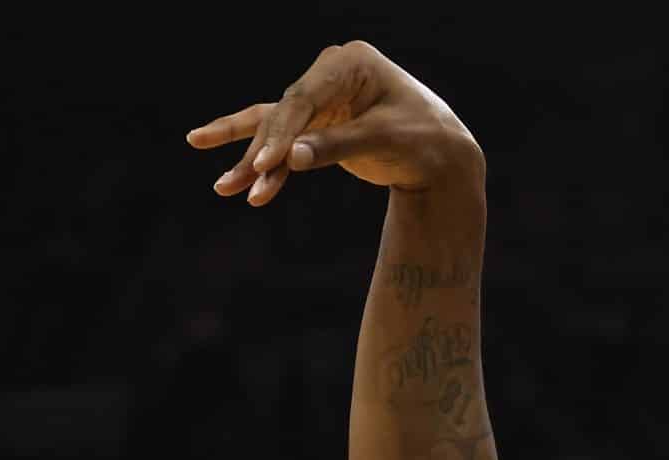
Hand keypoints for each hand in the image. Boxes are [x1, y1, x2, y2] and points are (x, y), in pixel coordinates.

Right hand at [187, 41, 479, 207]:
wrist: (444, 156)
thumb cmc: (425, 140)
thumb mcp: (387, 141)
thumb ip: (339, 146)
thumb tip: (292, 160)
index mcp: (350, 63)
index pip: (304, 99)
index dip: (282, 134)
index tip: (265, 164)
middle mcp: (329, 74)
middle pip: (285, 115)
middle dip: (263, 153)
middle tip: (238, 185)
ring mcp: (320, 98)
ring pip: (276, 128)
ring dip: (253, 161)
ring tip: (223, 188)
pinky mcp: (316, 122)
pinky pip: (280, 137)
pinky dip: (261, 159)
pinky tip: (233, 177)